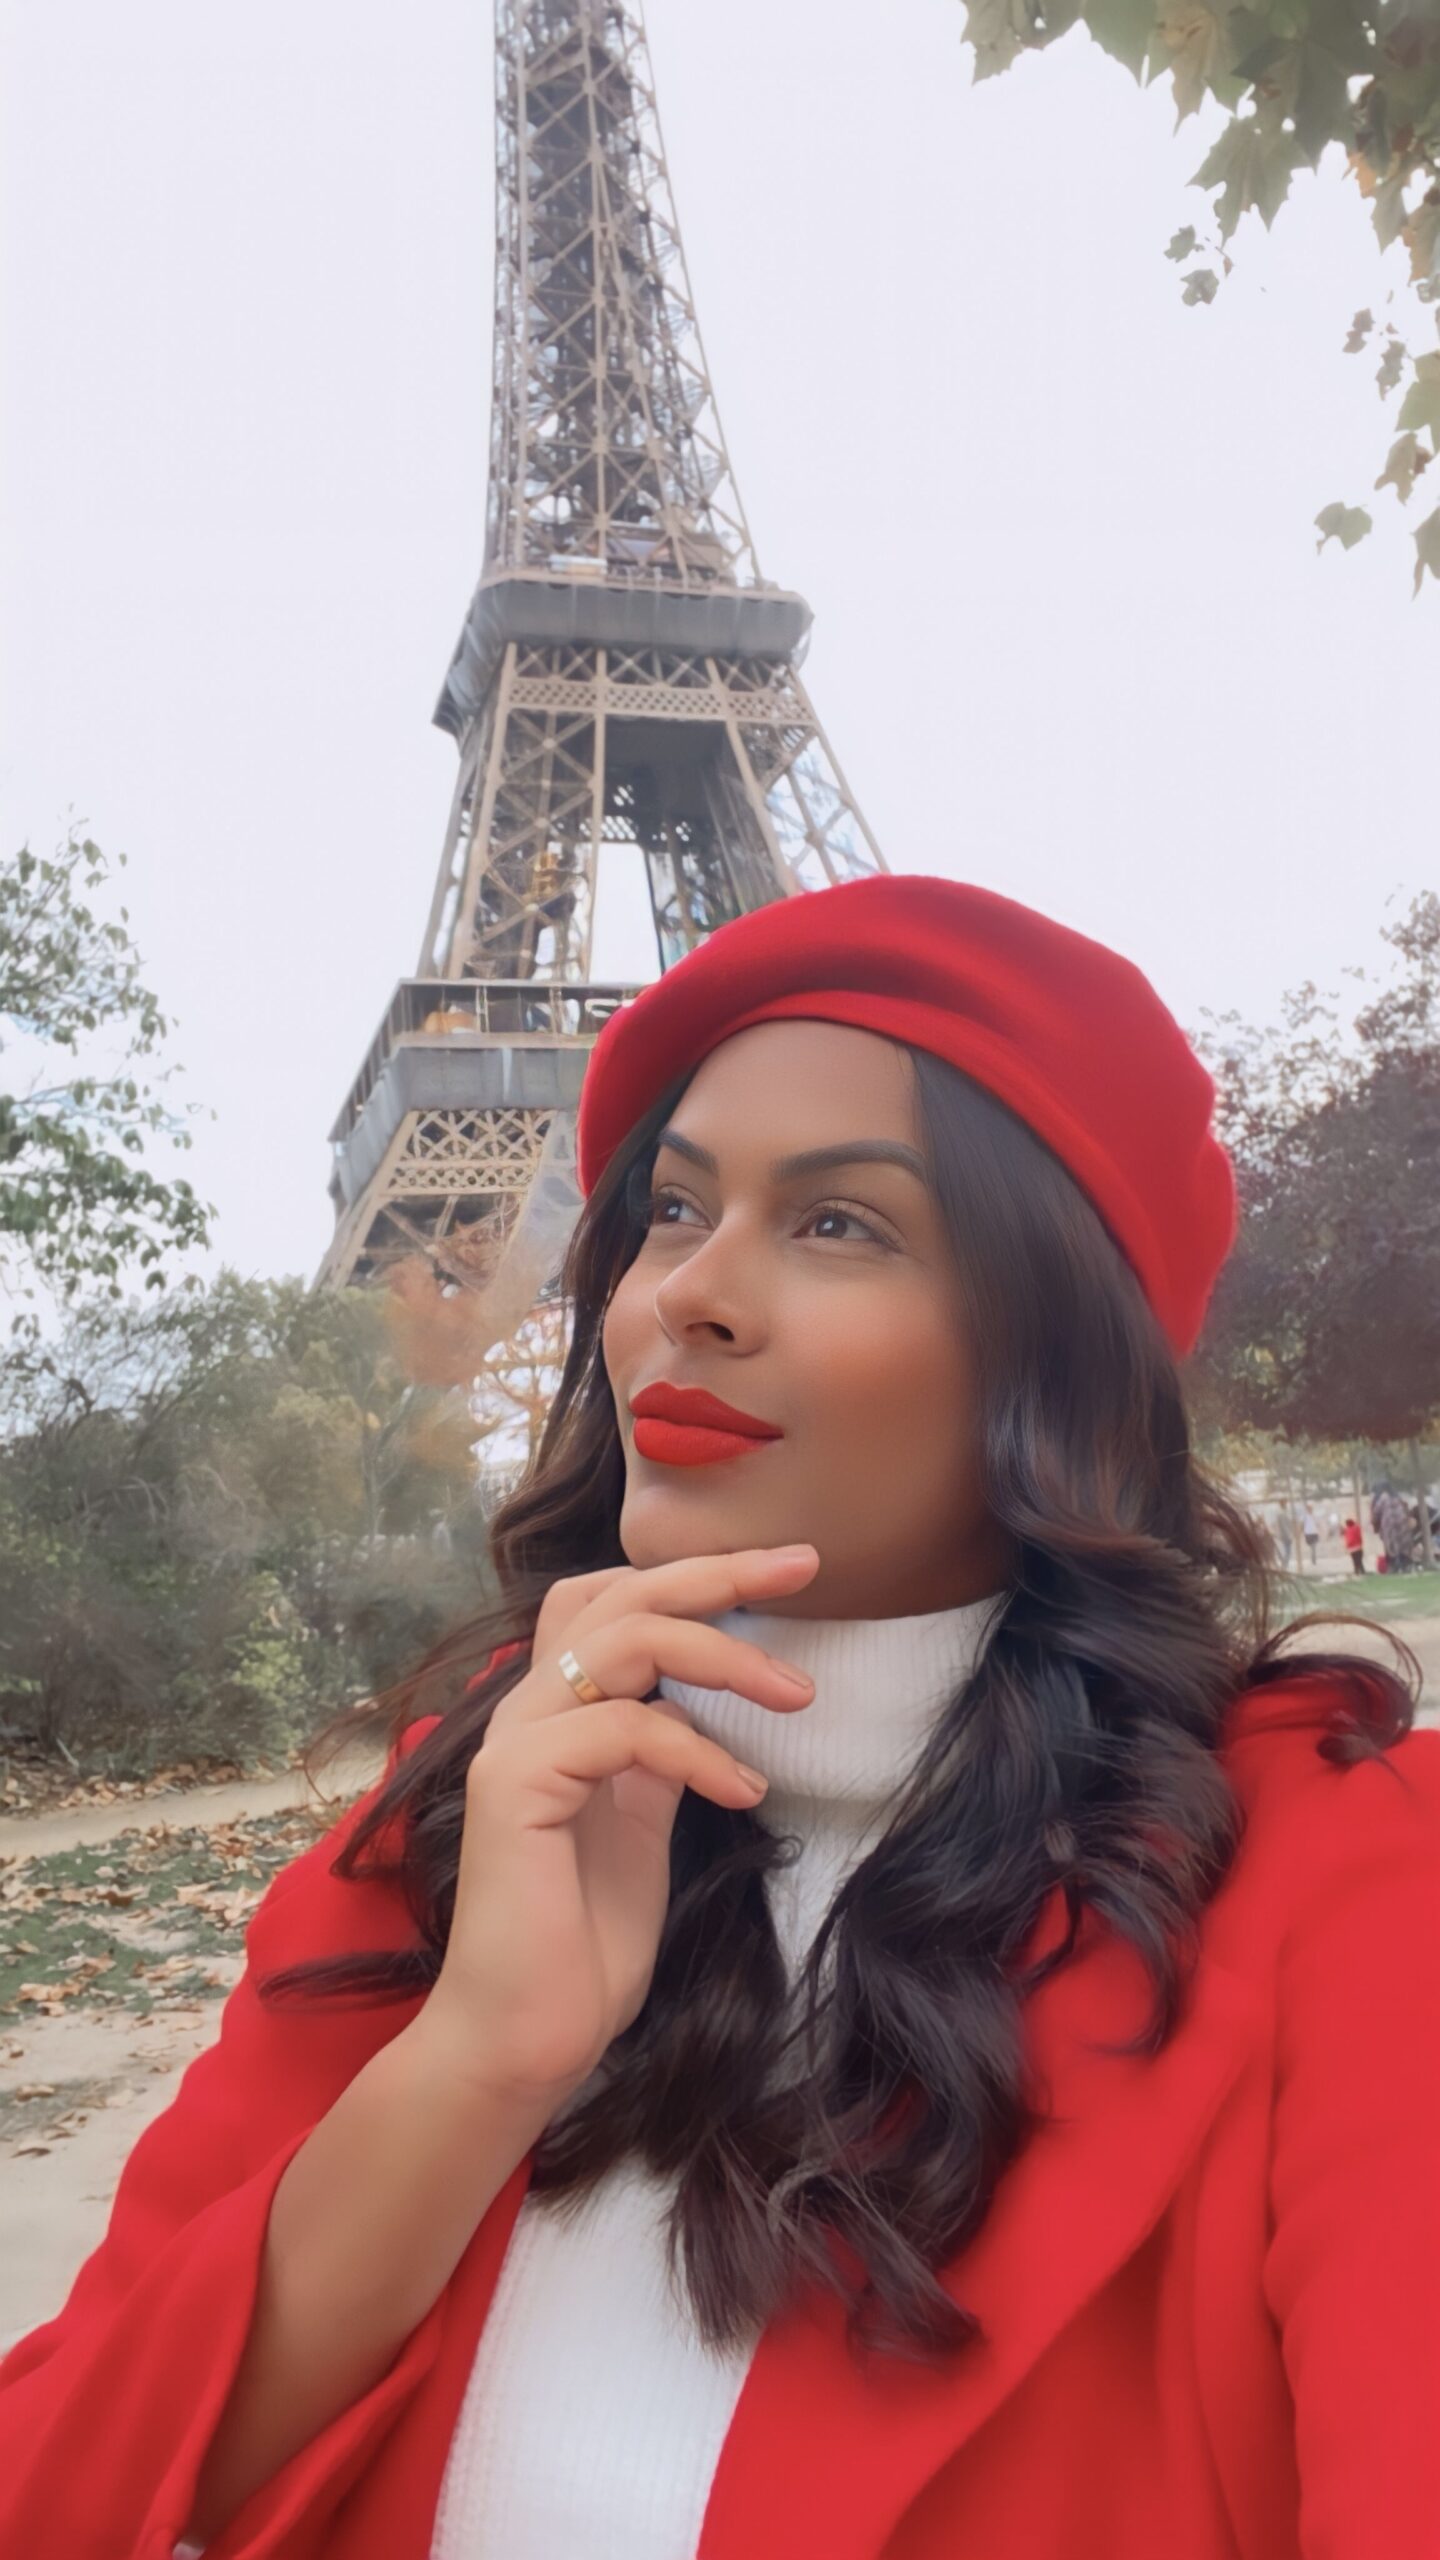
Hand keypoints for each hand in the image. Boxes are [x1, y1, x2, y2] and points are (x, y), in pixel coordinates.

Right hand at [414, 1544, 819, 2110]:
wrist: (527, 2036)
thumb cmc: (584, 1943)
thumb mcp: (641, 1824)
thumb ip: (654, 1756)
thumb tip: (696, 1704)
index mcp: (558, 1713)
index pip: (613, 1600)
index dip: (695, 1576)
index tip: (787, 1572)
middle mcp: (527, 1710)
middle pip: (621, 1594)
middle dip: (718, 1571)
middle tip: (804, 1565)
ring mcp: (514, 1740)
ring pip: (624, 1639)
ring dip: (725, 1655)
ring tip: (798, 1694)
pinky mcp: (515, 1782)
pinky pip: (625, 1729)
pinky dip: (698, 1750)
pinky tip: (745, 1790)